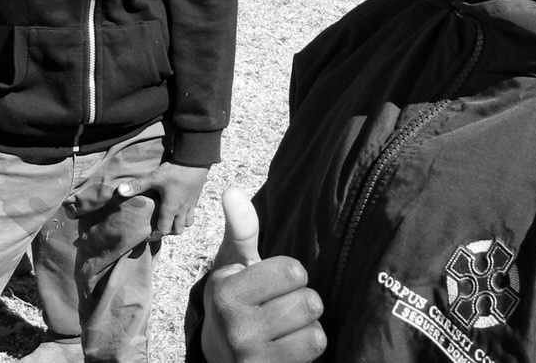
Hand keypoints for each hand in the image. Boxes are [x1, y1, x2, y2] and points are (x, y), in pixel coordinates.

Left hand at [115, 162, 208, 239]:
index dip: (153, 235)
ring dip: (179, 224)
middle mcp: (181, 210)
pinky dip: (186, 215)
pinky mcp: (196, 198)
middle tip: (158, 227)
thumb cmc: (175, 171)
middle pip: (177, 231)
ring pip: (187, 224)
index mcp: (170, 209)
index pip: (163, 230)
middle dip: (167, 232)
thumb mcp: (154, 177)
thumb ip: (137, 185)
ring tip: (170, 219)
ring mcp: (190, 205)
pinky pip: (193, 213)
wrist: (195, 161)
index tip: (146, 235)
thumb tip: (119, 191)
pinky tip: (180, 207)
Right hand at [201, 189, 324, 362]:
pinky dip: (307, 347)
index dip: (290, 274)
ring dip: (306, 326)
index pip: (294, 271)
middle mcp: (236, 327)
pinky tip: (287, 346)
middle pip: (308, 301)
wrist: (221, 354)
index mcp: (226, 292)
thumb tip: (232, 190)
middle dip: (301, 300)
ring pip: (314, 330)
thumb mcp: (234, 265)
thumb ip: (241, 229)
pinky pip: (314, 350)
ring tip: (283, 327)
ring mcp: (251, 357)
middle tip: (278, 307)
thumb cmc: (236, 299)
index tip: (270, 283)